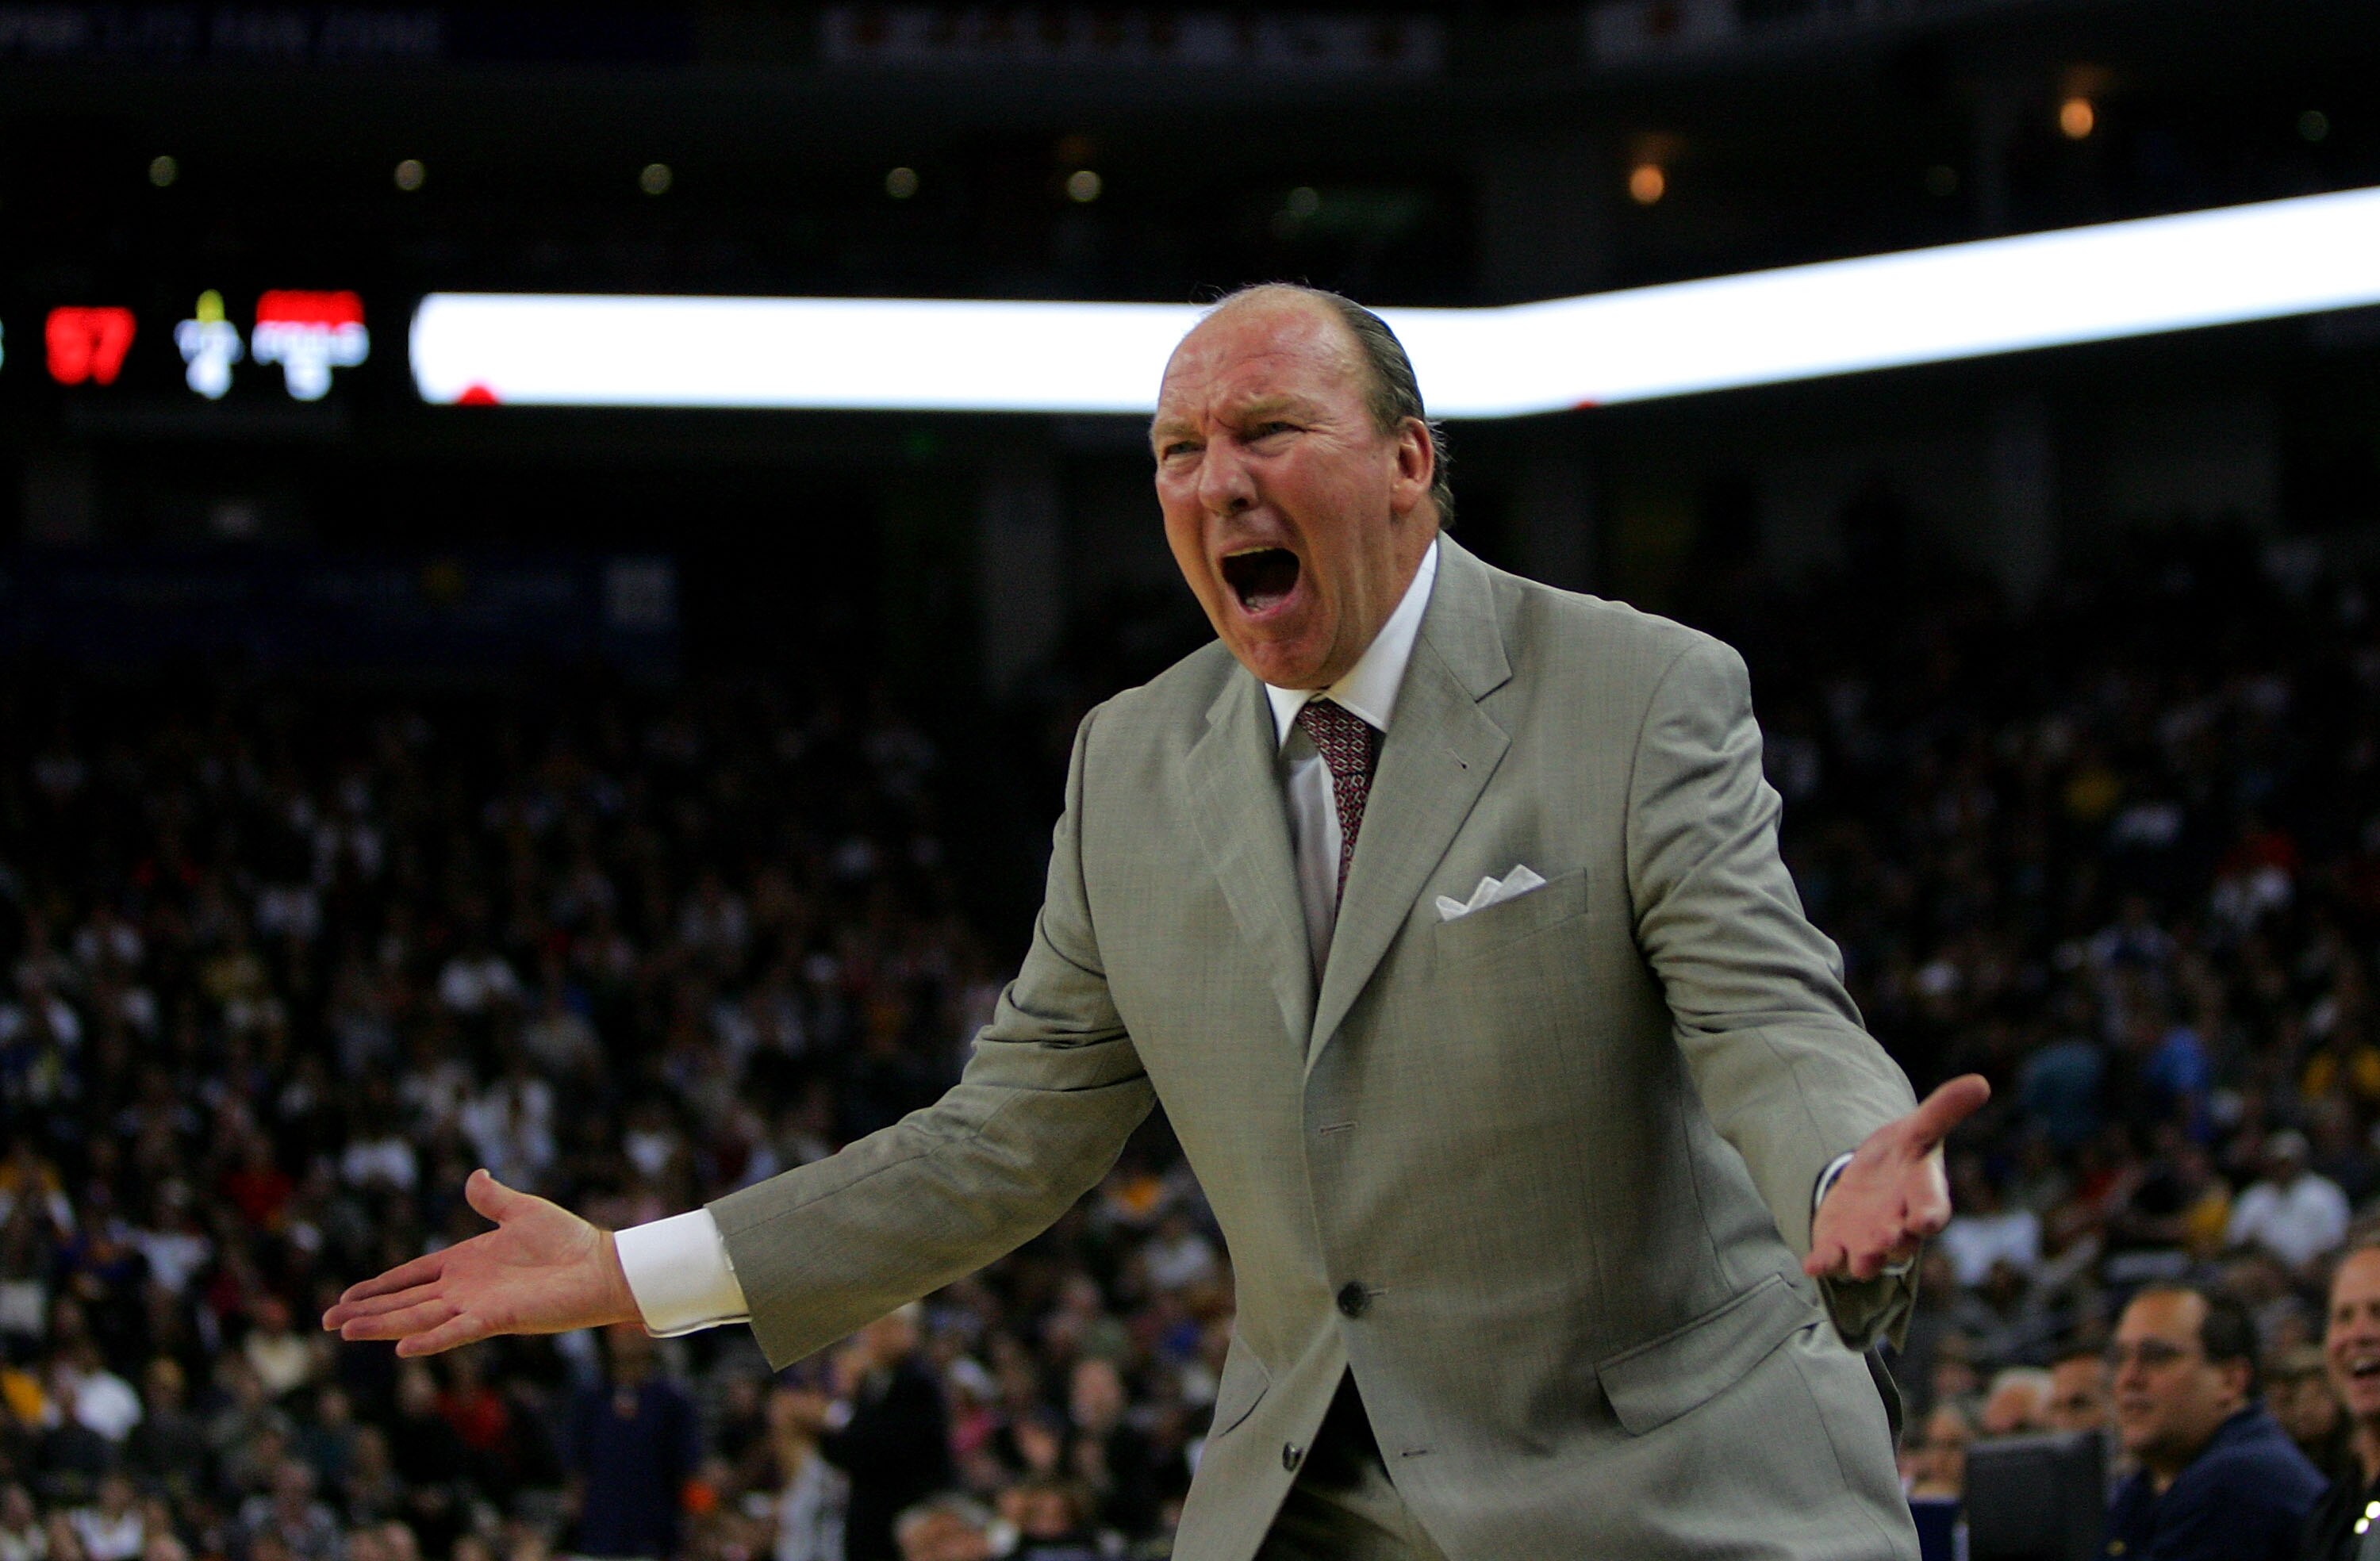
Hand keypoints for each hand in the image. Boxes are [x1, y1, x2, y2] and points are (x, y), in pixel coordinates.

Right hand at [321, 1169, 640, 1354]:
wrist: (601, 1266)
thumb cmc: (567, 1240)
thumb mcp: (523, 1211)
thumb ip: (493, 1199)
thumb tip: (474, 1177)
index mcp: (465, 1262)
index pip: (411, 1276)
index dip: (380, 1286)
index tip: (347, 1297)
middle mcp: (464, 1288)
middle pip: (404, 1301)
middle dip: (367, 1311)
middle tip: (328, 1321)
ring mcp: (476, 1305)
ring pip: (418, 1318)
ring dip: (383, 1325)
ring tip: (346, 1332)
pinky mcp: (496, 1318)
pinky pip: (456, 1332)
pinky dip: (430, 1340)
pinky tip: (401, 1348)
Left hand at [1803, 1075, 1989, 1282]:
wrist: (1870, 1176)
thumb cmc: (1904, 1156)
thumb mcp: (1918, 1129)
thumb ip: (1944, 1110)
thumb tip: (1981, 1082)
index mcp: (1923, 1199)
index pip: (1932, 1211)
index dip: (1929, 1216)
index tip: (1925, 1220)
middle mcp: (1900, 1227)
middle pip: (1901, 1243)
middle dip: (1893, 1243)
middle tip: (1885, 1238)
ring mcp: (1869, 1242)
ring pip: (1869, 1260)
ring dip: (1863, 1261)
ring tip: (1859, 1261)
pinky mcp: (1839, 1246)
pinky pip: (1832, 1261)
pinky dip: (1824, 1264)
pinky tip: (1813, 1265)